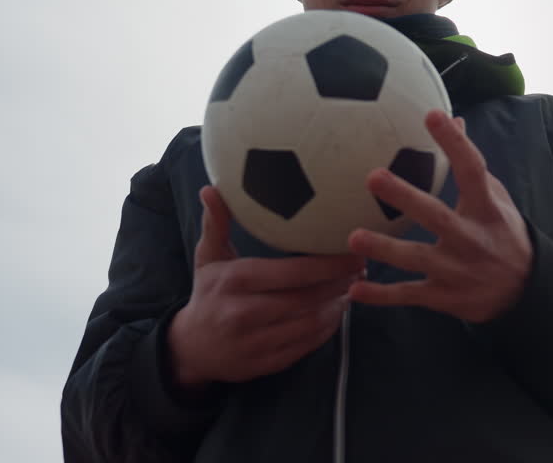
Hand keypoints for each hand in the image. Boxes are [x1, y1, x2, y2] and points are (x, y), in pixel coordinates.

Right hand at [167, 186, 363, 393]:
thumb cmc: (207, 295)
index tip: (353, 252)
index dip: (329, 264)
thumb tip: (211, 188)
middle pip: (308, 298)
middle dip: (340, 283)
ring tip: (354, 286)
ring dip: (338, 305)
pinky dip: (327, 328)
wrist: (191, 349)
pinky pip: (307, 345)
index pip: (293, 272)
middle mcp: (245, 313)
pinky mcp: (267, 364)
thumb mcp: (207, 258)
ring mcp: (257, 342)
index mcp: (236, 281)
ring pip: (311, 323)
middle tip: (361, 267)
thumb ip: (216, 224)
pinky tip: (337, 311)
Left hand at [347, 110, 531, 323]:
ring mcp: (456, 270)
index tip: (432, 115)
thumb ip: (471, 164)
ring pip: (416, 258)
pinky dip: (382, 296)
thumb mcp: (496, 199)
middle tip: (373, 177)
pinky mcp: (444, 296)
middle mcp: (471, 239)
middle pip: (435, 215)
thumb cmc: (503, 234)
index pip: (471, 170)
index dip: (454, 142)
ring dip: (384, 249)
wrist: (527, 291)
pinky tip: (354, 290)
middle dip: (405, 197)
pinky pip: (409, 295)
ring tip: (353, 238)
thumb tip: (454, 119)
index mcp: (486, 210)